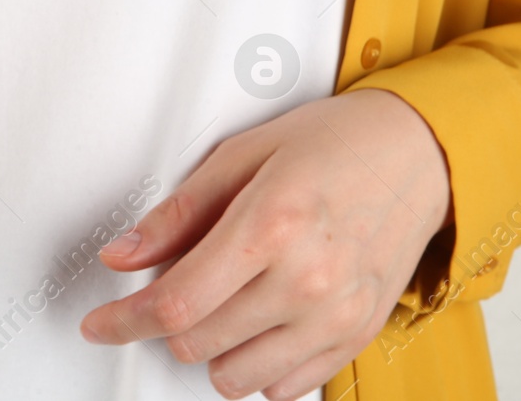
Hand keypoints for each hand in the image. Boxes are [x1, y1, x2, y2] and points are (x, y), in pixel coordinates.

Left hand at [81, 89, 451, 399]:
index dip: (123, 321)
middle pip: (196, 343)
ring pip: (234, 377)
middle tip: (172, 289)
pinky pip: (284, 387)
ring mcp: (335, 315)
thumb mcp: (244, 155)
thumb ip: (179, 214)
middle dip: (166, 323)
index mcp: (270, 224)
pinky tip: (258, 322)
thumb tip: (123, 256)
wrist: (420, 155)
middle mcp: (306, 279)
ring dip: (210, 348)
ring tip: (221, 303)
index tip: (100, 323)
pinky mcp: (356, 336)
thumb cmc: (335, 143)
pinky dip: (257, 365)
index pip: (176, 302)